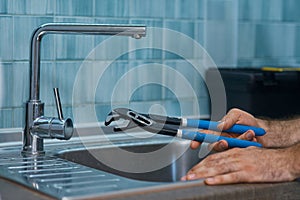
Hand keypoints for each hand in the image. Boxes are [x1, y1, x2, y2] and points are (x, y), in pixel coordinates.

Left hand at [181, 146, 295, 184]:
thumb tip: (222, 164)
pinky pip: (230, 176)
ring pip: (217, 168)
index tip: (190, 171)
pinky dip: (218, 179)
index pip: (212, 158)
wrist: (284, 160)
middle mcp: (234, 156)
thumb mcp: (248, 154)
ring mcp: (241, 164)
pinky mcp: (248, 173)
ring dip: (202, 174)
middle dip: (196, 170)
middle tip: (185, 177)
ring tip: (191, 179)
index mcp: (234, 152)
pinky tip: (209, 181)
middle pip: (211, 163)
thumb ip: (234, 157)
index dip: (199, 165)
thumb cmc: (266, 158)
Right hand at [190, 108, 258, 150]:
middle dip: (218, 144)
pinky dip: (247, 143)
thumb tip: (219, 126)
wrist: (263, 130)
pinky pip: (239, 151)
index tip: (193, 144)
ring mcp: (230, 147)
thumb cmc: (247, 122)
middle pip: (213, 145)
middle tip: (224, 141)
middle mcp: (222, 139)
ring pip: (228, 149)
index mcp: (218, 129)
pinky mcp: (238, 152)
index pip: (204, 134)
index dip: (197, 140)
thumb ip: (228, 119)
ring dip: (238, 141)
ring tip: (249, 134)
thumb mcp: (237, 114)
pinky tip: (253, 138)